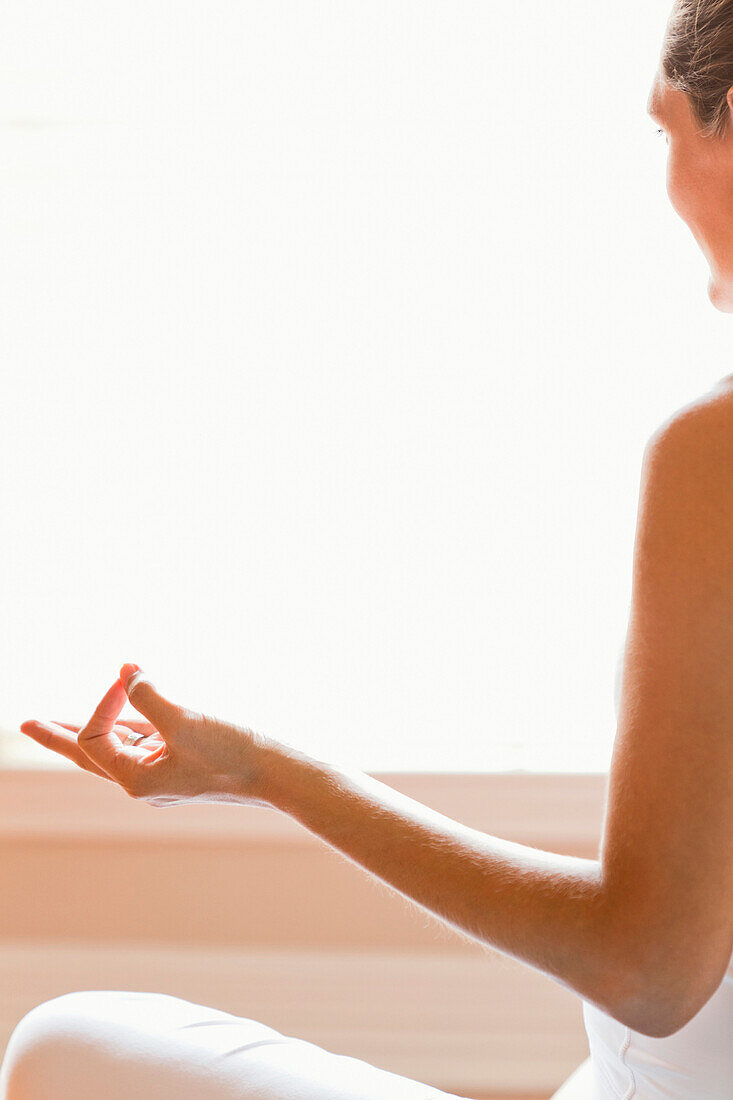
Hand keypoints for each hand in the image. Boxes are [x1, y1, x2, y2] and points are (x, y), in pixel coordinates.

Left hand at [19, 664, 278, 807]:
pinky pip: (146, 742)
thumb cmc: (232, 754)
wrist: (279, 775)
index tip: (127, 678)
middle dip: (58, 735)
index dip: (104, 703)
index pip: (97, 738)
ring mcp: (163, 774)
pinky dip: (131, 723)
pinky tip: (121, 713)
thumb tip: (125, 671)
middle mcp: (144, 782)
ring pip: (118, 747)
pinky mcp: (183, 763)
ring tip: (58, 723)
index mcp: (136, 781)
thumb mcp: (183, 721)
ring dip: (93, 727)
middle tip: (26, 724)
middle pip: (89, 755)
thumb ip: (147, 695)